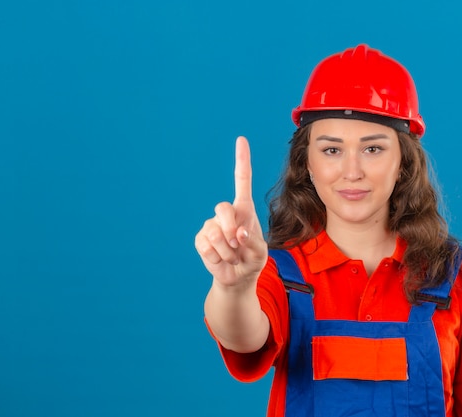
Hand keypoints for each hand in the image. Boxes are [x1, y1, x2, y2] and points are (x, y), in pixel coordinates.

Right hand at [195, 136, 267, 288]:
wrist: (237, 277)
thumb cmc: (252, 260)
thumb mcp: (259, 252)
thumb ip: (252, 242)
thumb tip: (237, 234)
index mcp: (244, 209)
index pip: (242, 180)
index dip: (242, 160)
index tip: (241, 140)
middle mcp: (226, 213)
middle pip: (223, 208)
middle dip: (230, 229)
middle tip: (238, 246)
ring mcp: (211, 225)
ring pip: (214, 232)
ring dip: (227, 251)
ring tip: (233, 257)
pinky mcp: (201, 239)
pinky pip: (206, 246)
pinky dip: (217, 258)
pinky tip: (222, 260)